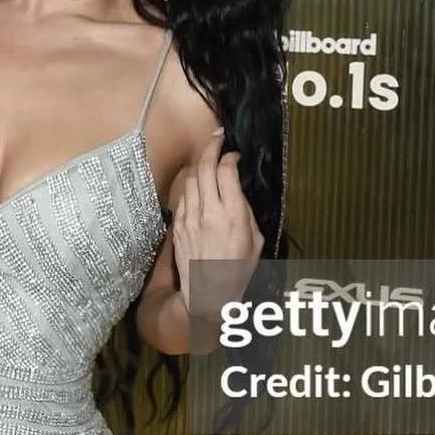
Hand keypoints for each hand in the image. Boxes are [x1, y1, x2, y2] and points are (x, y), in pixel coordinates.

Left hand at [172, 129, 263, 316]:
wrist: (208, 295)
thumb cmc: (238, 271)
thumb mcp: (256, 241)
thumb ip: (248, 213)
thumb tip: (240, 194)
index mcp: (233, 215)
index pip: (226, 171)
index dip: (230, 157)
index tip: (234, 155)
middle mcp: (209, 212)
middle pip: (205, 167)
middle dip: (211, 148)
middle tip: (217, 140)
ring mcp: (190, 218)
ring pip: (191, 178)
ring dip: (199, 164)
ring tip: (207, 158)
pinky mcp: (177, 225)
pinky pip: (182, 195)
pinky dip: (190, 184)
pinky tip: (197, 183)